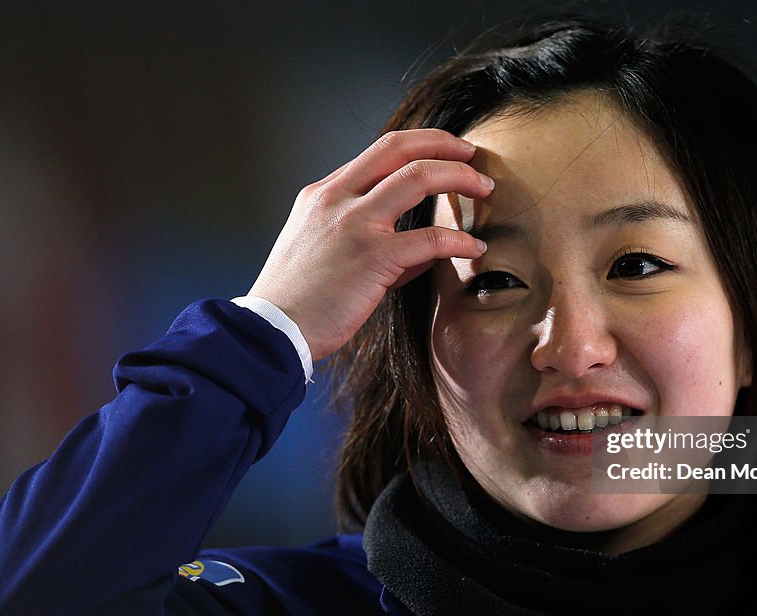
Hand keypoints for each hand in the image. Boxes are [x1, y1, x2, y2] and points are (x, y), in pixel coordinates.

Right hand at [248, 129, 492, 359]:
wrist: (273, 331)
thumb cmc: (299, 301)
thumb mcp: (323, 252)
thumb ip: (371, 240)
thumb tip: (425, 249)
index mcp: (323, 194)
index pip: (379, 151)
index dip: (420, 145)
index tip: (447, 150)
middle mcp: (337, 199)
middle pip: (399, 148)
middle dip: (444, 144)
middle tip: (473, 154)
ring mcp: (355, 224)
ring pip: (418, 177)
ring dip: (459, 177)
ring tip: (484, 189)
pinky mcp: (373, 256)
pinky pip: (430, 237)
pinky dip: (459, 239)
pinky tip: (474, 247)